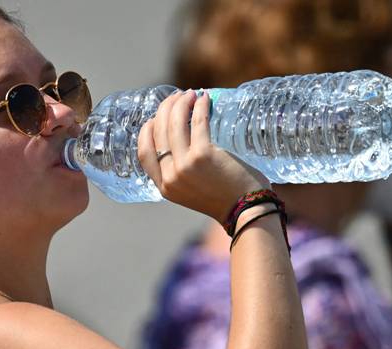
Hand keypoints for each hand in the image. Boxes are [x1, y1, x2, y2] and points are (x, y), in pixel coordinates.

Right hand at [137, 90, 269, 221]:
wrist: (247, 212)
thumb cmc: (227, 200)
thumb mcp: (194, 192)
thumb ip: (185, 174)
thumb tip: (187, 142)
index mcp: (165, 187)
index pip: (144, 153)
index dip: (148, 130)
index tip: (157, 117)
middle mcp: (170, 177)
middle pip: (158, 133)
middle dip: (166, 109)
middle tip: (177, 98)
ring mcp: (185, 166)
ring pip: (175, 124)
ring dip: (180, 103)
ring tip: (190, 93)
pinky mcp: (203, 156)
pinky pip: (198, 123)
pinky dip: (199, 107)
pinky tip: (204, 98)